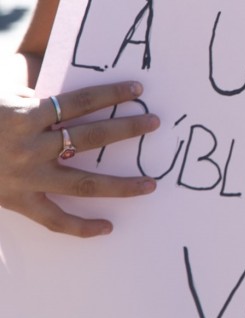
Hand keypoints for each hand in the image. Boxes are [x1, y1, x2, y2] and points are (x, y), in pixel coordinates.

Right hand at [0, 82, 159, 237]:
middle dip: (127, 129)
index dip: (111, 94)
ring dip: (121, 185)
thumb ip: (35, 100)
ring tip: (150, 185)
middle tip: (155, 123)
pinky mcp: (18, 202)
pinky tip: (108, 227)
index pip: (80, 101)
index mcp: (25, 116)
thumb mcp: (2, 97)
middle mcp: (30, 147)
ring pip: (84, 183)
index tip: (138, 90)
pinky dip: (82, 227)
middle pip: (91, 137)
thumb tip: (72, 100)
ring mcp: (26, 177)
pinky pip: (55, 220)